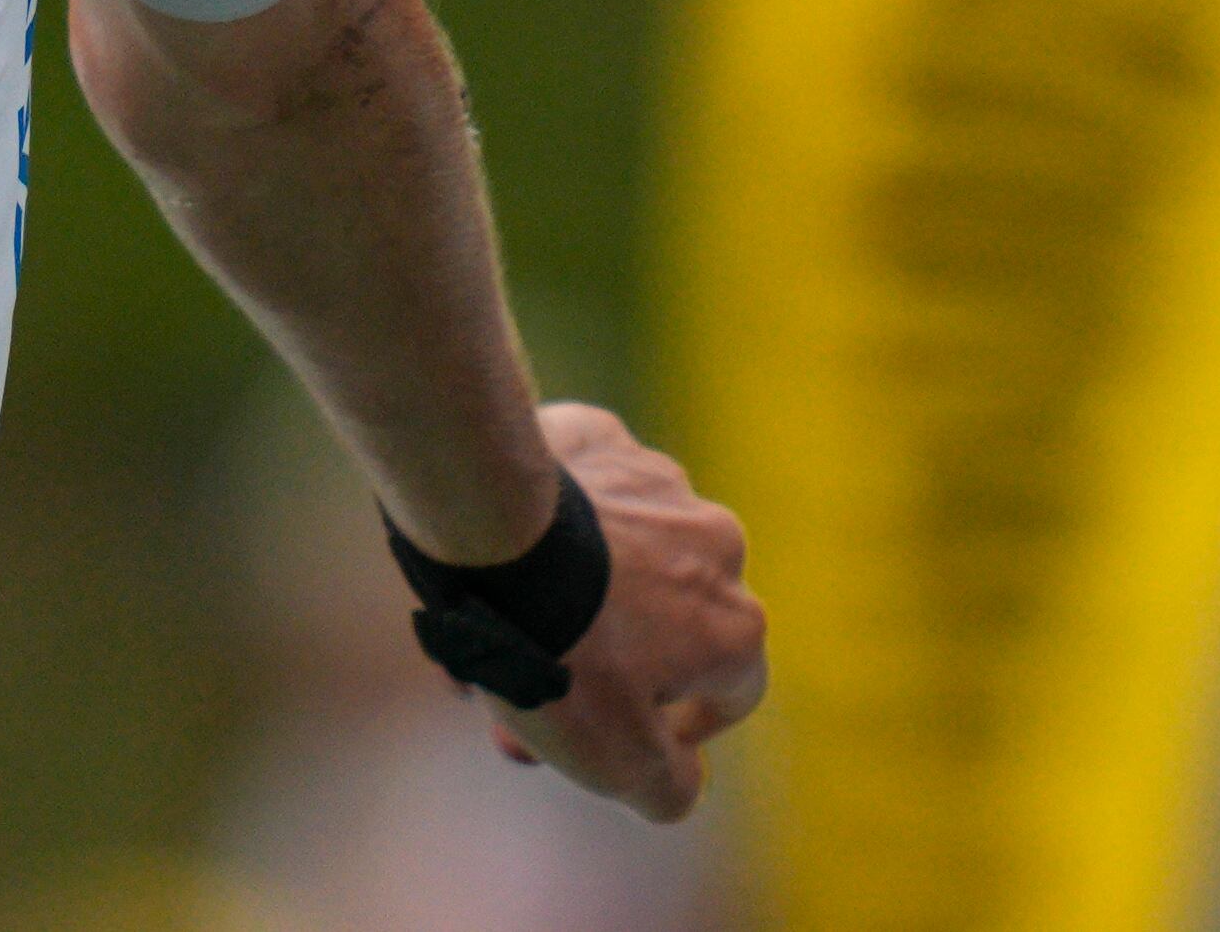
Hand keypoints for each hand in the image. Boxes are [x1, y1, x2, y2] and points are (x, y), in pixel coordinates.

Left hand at [484, 400, 764, 821]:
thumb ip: (668, 786)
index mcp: (734, 624)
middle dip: (597, 666)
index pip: (731, 691)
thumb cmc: (556, 646)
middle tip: (519, 696)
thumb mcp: (615, 758)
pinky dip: (547, 518)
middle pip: (662, 622)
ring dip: (570, 593)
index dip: (681, 726)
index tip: (627, 736)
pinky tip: (493, 546)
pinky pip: (578, 487)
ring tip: (488, 624)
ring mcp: (656, 481)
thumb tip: (682, 780)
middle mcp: (716, 545)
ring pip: (616, 556)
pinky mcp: (594, 434)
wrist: (485, 525)